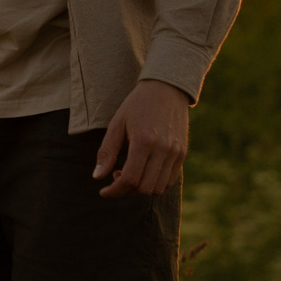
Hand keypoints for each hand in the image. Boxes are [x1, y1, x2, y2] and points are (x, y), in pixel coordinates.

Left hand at [96, 79, 190, 196]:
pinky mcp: (182, 154)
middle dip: (126, 191)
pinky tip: (144, 171)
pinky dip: (155, 183)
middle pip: (145, 188)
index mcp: (144, 141)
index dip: (114, 191)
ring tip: (130, 173)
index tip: (103, 191)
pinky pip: (170, 180)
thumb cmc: (137, 105)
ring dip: (141, 188)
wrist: (166, 89)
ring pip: (158, 188)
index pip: (130, 179)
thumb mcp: (116, 124)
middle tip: (116, 176)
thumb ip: (107, 152)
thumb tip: (97, 177)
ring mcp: (176, 153)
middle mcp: (163, 149)